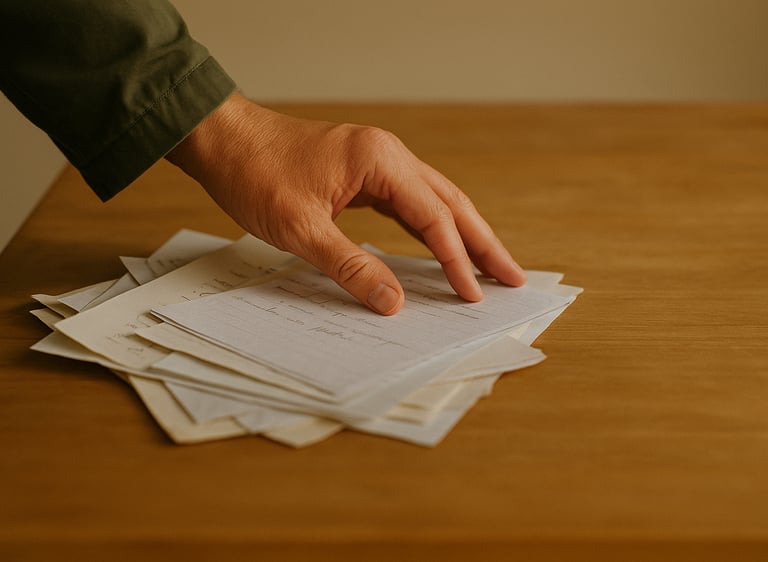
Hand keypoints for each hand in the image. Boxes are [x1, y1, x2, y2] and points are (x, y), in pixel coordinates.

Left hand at [166, 93, 525, 314]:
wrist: (223, 140)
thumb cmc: (255, 174)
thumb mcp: (301, 229)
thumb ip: (351, 267)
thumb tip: (394, 302)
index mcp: (379, 161)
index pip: (433, 217)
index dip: (456, 260)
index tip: (473, 295)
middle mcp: (387, 156)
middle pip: (450, 203)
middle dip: (483, 242)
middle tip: (513, 277)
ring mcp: (377, 162)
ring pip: (434, 201)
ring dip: (463, 234)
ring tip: (490, 266)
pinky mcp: (364, 173)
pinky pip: (409, 203)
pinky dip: (430, 227)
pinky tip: (441, 247)